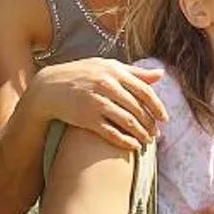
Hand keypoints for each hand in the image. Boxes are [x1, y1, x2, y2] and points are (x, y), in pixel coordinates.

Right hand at [28, 58, 165, 149]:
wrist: (49, 87)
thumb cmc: (82, 74)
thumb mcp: (106, 66)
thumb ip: (134, 72)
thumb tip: (161, 74)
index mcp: (115, 71)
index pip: (144, 91)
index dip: (157, 107)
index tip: (164, 119)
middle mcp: (107, 85)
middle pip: (138, 108)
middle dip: (150, 124)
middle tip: (156, 134)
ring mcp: (97, 102)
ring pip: (128, 122)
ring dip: (141, 134)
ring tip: (147, 142)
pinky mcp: (87, 118)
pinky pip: (112, 132)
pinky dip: (125, 141)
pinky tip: (133, 146)